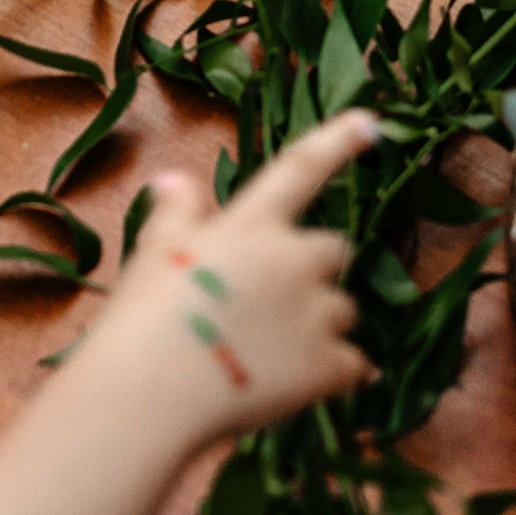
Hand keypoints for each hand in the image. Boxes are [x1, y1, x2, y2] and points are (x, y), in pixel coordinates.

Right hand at [87, 112, 378, 445]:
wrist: (151, 393)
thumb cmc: (143, 317)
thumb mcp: (153, 250)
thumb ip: (176, 211)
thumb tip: (174, 179)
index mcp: (254, 225)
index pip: (300, 169)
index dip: (338, 141)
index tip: (373, 121)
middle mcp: (295, 259)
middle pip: (334, 250)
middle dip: (314, 271)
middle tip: (273, 303)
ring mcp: (317, 313)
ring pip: (344, 310)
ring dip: (322, 325)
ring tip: (273, 355)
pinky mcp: (328, 366)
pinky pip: (354, 365)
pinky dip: (339, 374)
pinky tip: (307, 387)